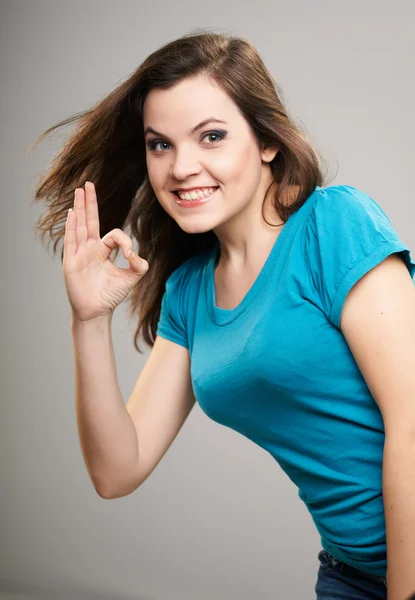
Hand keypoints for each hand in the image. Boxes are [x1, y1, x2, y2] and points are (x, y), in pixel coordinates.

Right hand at [62, 181, 147, 321]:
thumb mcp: (131, 278)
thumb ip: (139, 265)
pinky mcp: (71, 262)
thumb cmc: (111, 295)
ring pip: (79, 226)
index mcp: (103, 250)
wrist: (97, 311)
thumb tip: (136, 254)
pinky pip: (71, 241)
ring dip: (80, 208)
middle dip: (90, 202)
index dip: (124, 242)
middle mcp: (90, 249)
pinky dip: (72, 227)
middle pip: (90, 220)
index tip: (130, 257)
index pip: (113, 235)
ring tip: (79, 191)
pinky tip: (72, 213)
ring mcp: (79, 253)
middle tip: (88, 184)